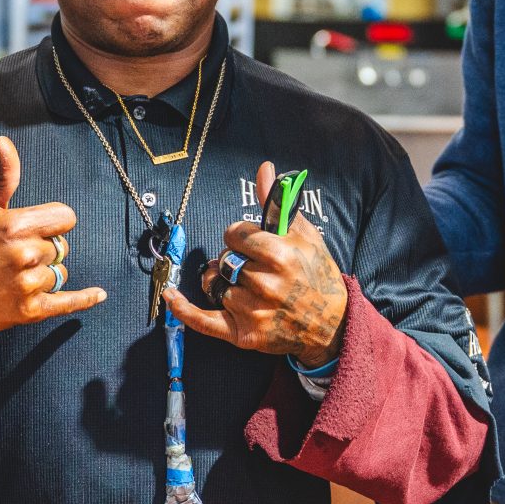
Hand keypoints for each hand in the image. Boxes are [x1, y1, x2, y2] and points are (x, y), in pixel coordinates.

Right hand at [0, 137, 103, 345]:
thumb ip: (3, 176)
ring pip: (60, 272)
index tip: (37, 227)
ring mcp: (28, 285)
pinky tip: (99, 294)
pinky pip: (68, 302)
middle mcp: (25, 255)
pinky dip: (85, 299)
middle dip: (45, 248)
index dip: (54, 221)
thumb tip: (5, 142)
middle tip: (16, 254)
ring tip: (15, 275)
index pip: (66, 217)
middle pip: (62, 246)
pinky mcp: (30, 311)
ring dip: (46, 273)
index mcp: (16, 226)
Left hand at [165, 161, 348, 365]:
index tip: (253, 243)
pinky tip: (171, 297)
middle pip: (225, 259)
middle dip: (235, 260)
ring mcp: (253, 311)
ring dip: (226, 284)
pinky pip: (204, 321)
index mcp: (279, 255)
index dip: (241, 237)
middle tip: (254, 268)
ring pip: (218, 286)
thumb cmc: (317, 275)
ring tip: (248, 288)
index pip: (233, 234)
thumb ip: (277, 202)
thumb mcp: (304, 235)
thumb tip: (264, 168)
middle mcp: (265, 284)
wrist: (333, 323)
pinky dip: (185, 310)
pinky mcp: (244, 334)